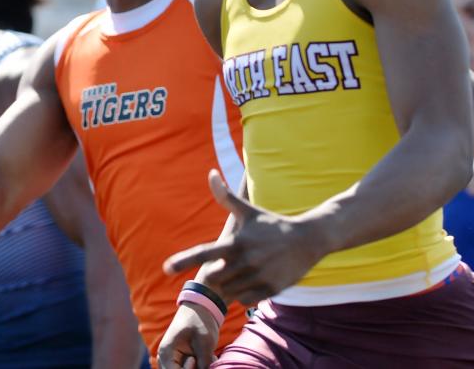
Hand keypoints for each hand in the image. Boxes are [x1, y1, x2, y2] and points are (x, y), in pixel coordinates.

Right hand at [157, 302, 219, 368]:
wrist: (201, 308)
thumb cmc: (201, 320)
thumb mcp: (205, 340)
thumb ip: (204, 362)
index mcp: (166, 353)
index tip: (194, 359)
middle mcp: (165, 360)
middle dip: (195, 368)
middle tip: (207, 358)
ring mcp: (172, 362)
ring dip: (199, 367)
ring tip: (209, 356)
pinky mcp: (181, 362)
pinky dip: (201, 366)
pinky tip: (208, 356)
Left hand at [163, 170, 322, 305]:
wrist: (307, 240)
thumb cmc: (273, 224)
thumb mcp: (248, 211)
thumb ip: (225, 196)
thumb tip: (211, 173)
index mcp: (236, 242)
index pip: (204, 253)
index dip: (184, 261)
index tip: (166, 268)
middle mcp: (245, 261)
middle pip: (215, 277)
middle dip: (217, 273)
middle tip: (230, 265)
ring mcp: (257, 277)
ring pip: (230, 290)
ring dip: (232, 283)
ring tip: (246, 269)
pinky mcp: (269, 290)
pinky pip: (245, 299)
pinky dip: (245, 293)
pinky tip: (254, 279)